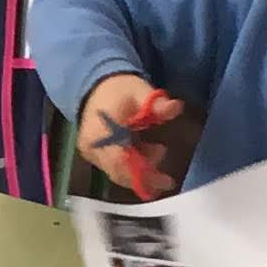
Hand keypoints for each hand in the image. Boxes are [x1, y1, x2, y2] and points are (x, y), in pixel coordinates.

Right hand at [76, 74, 197, 198]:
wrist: (95, 86)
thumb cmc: (119, 89)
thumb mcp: (140, 91)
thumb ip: (157, 103)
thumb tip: (175, 107)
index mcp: (100, 132)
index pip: (120, 162)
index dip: (144, 174)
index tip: (166, 180)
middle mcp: (92, 147)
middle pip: (119, 172)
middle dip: (146, 174)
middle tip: (167, 172)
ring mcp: (90, 153)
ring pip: (118, 172)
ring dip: (141, 168)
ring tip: (157, 149)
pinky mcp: (93, 156)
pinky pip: (114, 168)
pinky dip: (132, 165)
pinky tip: (144, 151)